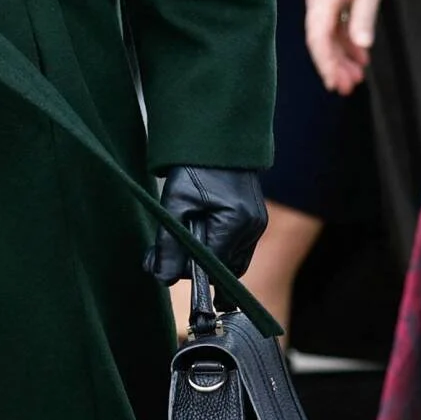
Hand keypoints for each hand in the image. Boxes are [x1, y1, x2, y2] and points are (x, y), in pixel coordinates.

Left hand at [147, 164, 268, 289]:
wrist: (216, 141)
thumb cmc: (193, 168)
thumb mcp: (174, 204)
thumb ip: (169, 244)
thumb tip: (163, 279)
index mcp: (235, 221)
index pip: (211, 267)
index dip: (186, 270)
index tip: (162, 265)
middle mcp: (252, 227)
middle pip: (224, 270)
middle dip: (195, 267)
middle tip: (166, 252)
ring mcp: (257, 225)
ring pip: (232, 262)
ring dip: (207, 259)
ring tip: (181, 241)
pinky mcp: (256, 221)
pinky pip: (238, 249)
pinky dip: (218, 249)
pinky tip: (198, 234)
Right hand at [304, 0, 397, 95]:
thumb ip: (364, 15)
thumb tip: (361, 46)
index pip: (318, 37)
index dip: (325, 63)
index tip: (334, 84)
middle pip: (320, 39)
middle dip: (333, 65)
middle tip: (348, 89)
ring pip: (328, 34)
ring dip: (341, 56)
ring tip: (356, 78)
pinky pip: (335, 23)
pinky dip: (346, 41)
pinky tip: (359, 56)